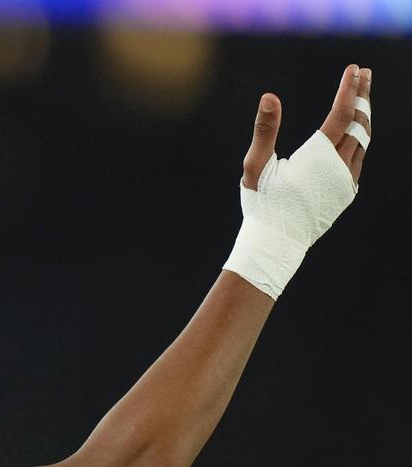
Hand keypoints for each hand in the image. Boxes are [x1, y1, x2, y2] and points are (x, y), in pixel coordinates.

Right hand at [223, 64, 370, 299]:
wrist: (277, 243)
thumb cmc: (262, 205)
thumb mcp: (256, 166)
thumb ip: (265, 130)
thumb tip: (269, 96)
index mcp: (318, 157)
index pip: (342, 114)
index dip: (349, 89)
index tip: (354, 69)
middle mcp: (339, 167)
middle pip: (359, 123)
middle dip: (362, 96)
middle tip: (365, 74)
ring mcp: (346, 181)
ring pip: (363, 141)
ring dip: (363, 117)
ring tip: (361, 99)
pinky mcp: (346, 192)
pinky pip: (358, 158)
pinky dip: (359, 139)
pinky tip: (353, 133)